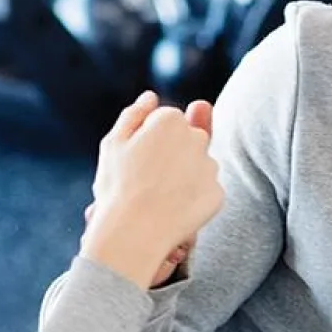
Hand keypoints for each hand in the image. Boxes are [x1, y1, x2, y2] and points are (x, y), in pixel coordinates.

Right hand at [80, 92, 223, 288]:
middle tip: (147, 180)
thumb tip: (151, 97)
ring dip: (184, 177)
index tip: (136, 159)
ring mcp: (210, 167)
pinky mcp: (218, 194)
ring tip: (159, 198)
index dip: (149, 140)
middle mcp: (196, 138)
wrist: (132, 234)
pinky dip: (193, 199)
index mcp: (170, 120)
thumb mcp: (113, 144)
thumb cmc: (117, 187)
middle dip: (172, 154)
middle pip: (187, 140)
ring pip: (198, 166)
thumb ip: (134, 115)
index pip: (166, 121)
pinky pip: (206, 192)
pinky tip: (174, 210)